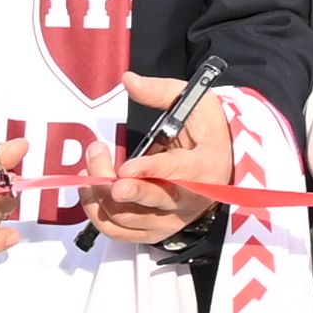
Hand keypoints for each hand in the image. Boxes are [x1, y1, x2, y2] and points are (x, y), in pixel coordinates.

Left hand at [82, 71, 230, 247]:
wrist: (222, 167)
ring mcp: (170, 221)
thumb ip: (161, 92)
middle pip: (147, 201)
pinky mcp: (153, 232)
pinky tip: (90, 186)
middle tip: (96, 152)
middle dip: (115, 183)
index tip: (126, 169)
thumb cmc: (207, 133)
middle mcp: (189, 201)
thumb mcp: (195, 103)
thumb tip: (129, 80)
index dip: (151, 172)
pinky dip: (96, 211)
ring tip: (91, 162)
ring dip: (99, 191)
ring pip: (125, 217)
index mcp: (205, 167)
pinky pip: (117, 232)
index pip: (178, 173)